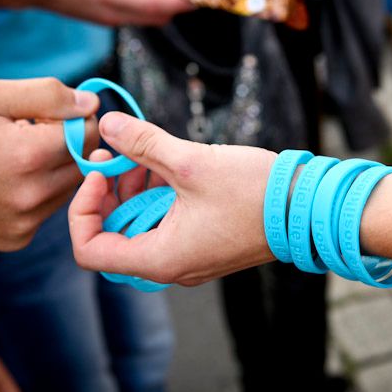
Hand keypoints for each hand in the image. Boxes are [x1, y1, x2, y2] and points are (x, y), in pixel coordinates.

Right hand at [0, 78, 98, 250]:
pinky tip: (7, 180)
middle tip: (31, 132)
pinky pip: (49, 208)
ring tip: (15, 156)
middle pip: (85, 161)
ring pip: (71, 187)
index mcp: (27, 155)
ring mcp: (25, 222)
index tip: (50, 114)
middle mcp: (32, 195)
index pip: (89, 133)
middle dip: (69, 142)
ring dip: (56, 168)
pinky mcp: (17, 238)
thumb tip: (91, 104)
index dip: (74, 117)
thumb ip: (45, 96)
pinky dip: (39, 191)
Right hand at [30, 0, 193, 25]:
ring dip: (162, 4)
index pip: (157, 7)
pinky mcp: (108, 19)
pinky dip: (147, 4)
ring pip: (148, 19)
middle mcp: (116, 15)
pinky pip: (136, 16)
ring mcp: (112, 20)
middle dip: (176, 3)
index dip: (180, 2)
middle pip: (158, 17)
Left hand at [69, 112, 276, 285]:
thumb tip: (108, 125)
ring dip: (135, 191)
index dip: (82, 210)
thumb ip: (144, 144)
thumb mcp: (191, 164)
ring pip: (140, 228)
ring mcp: (189, 257)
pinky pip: (165, 225)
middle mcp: (171, 266)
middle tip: (119, 156)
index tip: (99, 173)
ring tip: (147, 156)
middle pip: (114, 236)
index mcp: (160, 258)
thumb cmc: (255, 193)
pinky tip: (169, 167)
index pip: (90, 250)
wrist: (308, 207)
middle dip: (110, 193)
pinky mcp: (204, 244)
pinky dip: (158, 198)